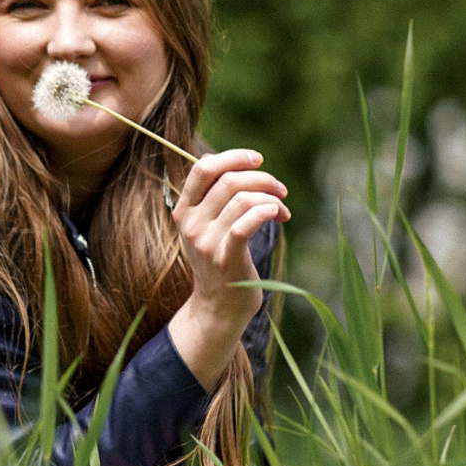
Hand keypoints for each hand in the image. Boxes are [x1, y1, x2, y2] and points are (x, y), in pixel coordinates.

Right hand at [167, 149, 289, 389]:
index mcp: (183, 211)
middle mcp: (191, 225)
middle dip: (262, 178)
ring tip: (281, 208)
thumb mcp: (206, 228)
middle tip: (280, 189)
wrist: (218, 307)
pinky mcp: (226, 259)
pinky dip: (266, 212)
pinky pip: (246, 223)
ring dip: (270, 198)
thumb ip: (214, 199)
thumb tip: (238, 164)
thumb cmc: (220, 261)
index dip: (232, 157)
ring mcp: (207, 243)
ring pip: (242, 200)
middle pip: (229, 181)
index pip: (202, 168)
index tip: (257, 160)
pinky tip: (278, 215)